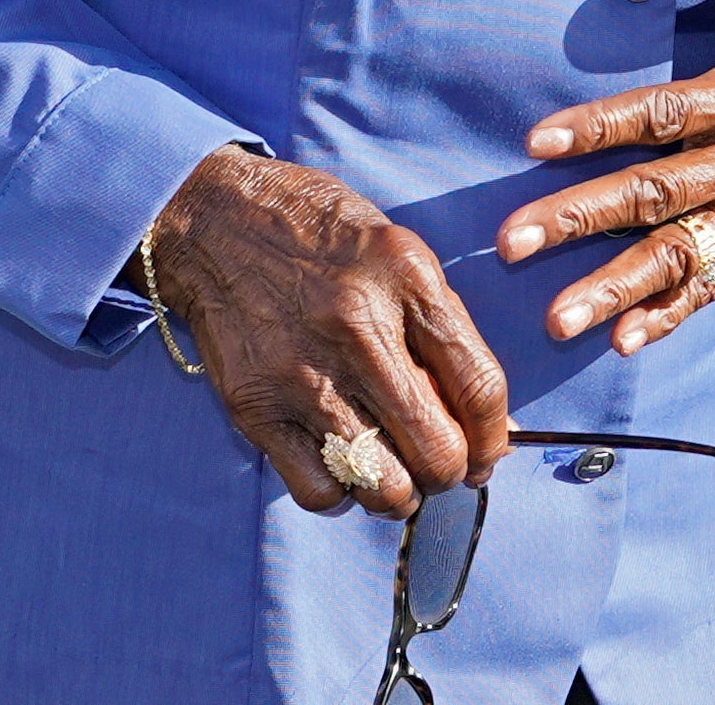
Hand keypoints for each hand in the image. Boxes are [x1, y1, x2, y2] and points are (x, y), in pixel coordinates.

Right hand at [137, 149, 514, 520]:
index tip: (487, 454)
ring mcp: (302, 373)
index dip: (494, 439)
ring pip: (382, 485)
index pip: (479, 387)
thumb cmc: (321, 235)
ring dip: (400, 492)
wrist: (218, 220)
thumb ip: (446, 334)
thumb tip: (496, 425)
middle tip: (439, 464)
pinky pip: (320, 492)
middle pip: (436, 449)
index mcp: (406, 279)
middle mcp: (357, 328)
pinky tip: (344, 465)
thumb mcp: (400, 257)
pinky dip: (343, 494)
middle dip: (451, 471)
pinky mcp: (256, 408)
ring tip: (394, 470)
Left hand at [498, 0, 714, 355]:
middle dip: (582, 219)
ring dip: (615, 289)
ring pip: (680, 253)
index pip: (669, 115)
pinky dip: (670, 315)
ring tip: (557, 319)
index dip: (603, 127)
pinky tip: (622, 342)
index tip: (538, 141)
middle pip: (658, 193)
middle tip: (512, 241)